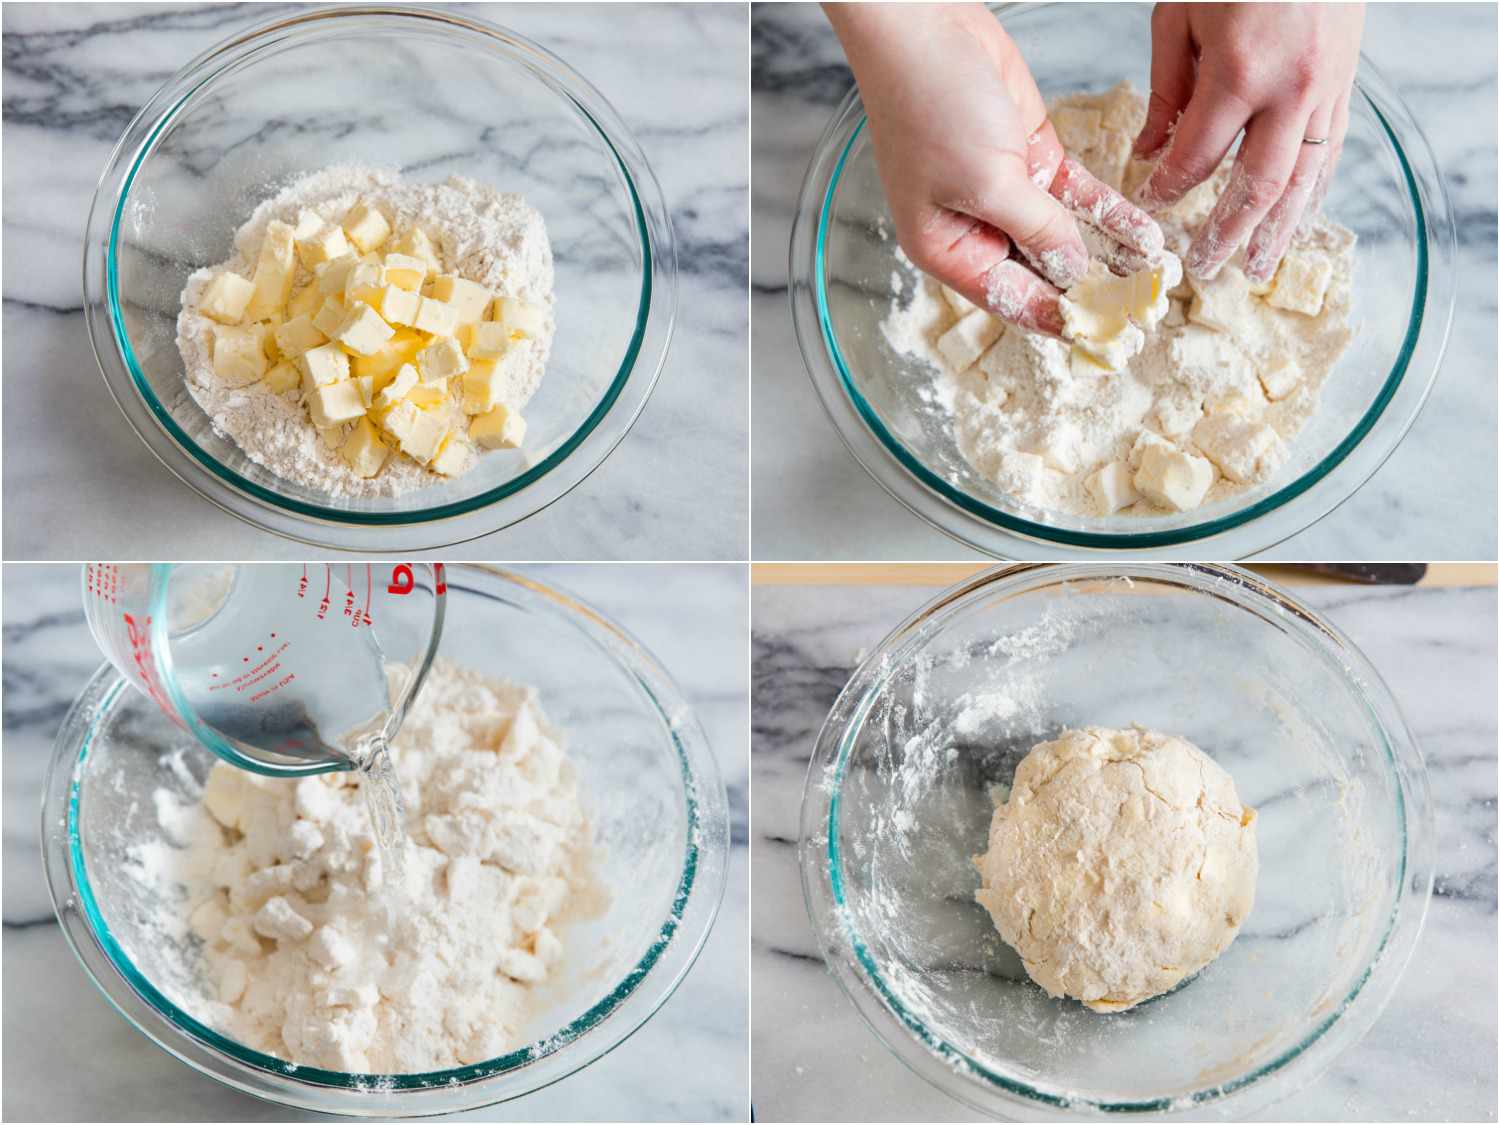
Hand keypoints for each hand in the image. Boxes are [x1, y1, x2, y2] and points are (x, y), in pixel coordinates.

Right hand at [826, 3, 1162, 335]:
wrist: (924, 26)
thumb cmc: (929, 106)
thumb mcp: (986, 182)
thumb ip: (1037, 230)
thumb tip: (1074, 272)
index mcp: (946, 249)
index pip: (1009, 300)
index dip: (1056, 319)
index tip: (1103, 337)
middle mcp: (975, 228)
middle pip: (1040, 273)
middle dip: (1088, 290)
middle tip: (1140, 310)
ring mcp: (1005, 191)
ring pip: (1065, 235)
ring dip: (1107, 254)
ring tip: (1154, 276)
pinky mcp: (1032, 155)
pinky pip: (1077, 196)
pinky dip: (1109, 212)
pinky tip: (1144, 233)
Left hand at [1133, 2, 1363, 281]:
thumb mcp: (1178, 17)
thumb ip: (1166, 90)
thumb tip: (1152, 150)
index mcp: (1239, 74)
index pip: (1196, 158)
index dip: (1168, 188)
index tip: (1150, 205)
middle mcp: (1289, 92)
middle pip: (1256, 185)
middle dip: (1227, 232)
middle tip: (1206, 268)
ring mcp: (1325, 90)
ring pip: (1302, 179)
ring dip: (1278, 229)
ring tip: (1256, 267)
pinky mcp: (1345, 84)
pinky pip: (1329, 151)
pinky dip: (1310, 190)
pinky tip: (1295, 218)